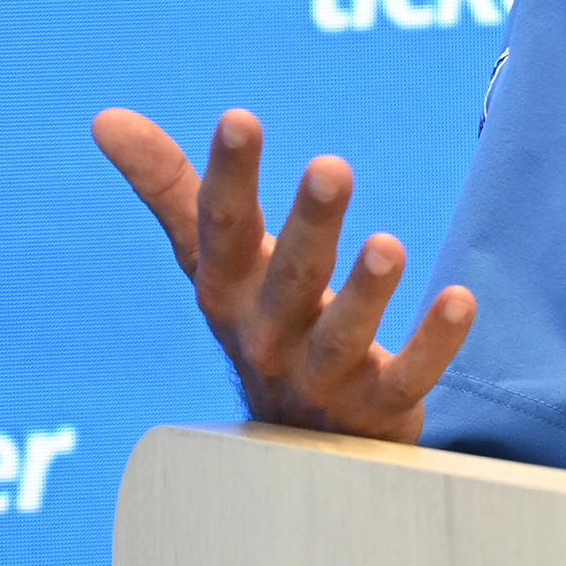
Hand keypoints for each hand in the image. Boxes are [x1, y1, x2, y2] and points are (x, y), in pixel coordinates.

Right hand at [92, 107, 474, 442]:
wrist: (294, 448)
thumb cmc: (258, 320)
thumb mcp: (215, 259)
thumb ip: (171, 189)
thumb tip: (105, 116)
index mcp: (230, 291)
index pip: (221, 230)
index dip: (228, 177)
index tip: (239, 118)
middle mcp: (269, 335)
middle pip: (290, 277)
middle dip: (310, 225)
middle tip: (332, 167)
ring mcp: (322, 378)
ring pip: (341, 336)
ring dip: (365, 292)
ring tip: (388, 245)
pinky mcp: (377, 410)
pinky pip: (406, 379)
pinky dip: (434, 344)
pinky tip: (461, 299)